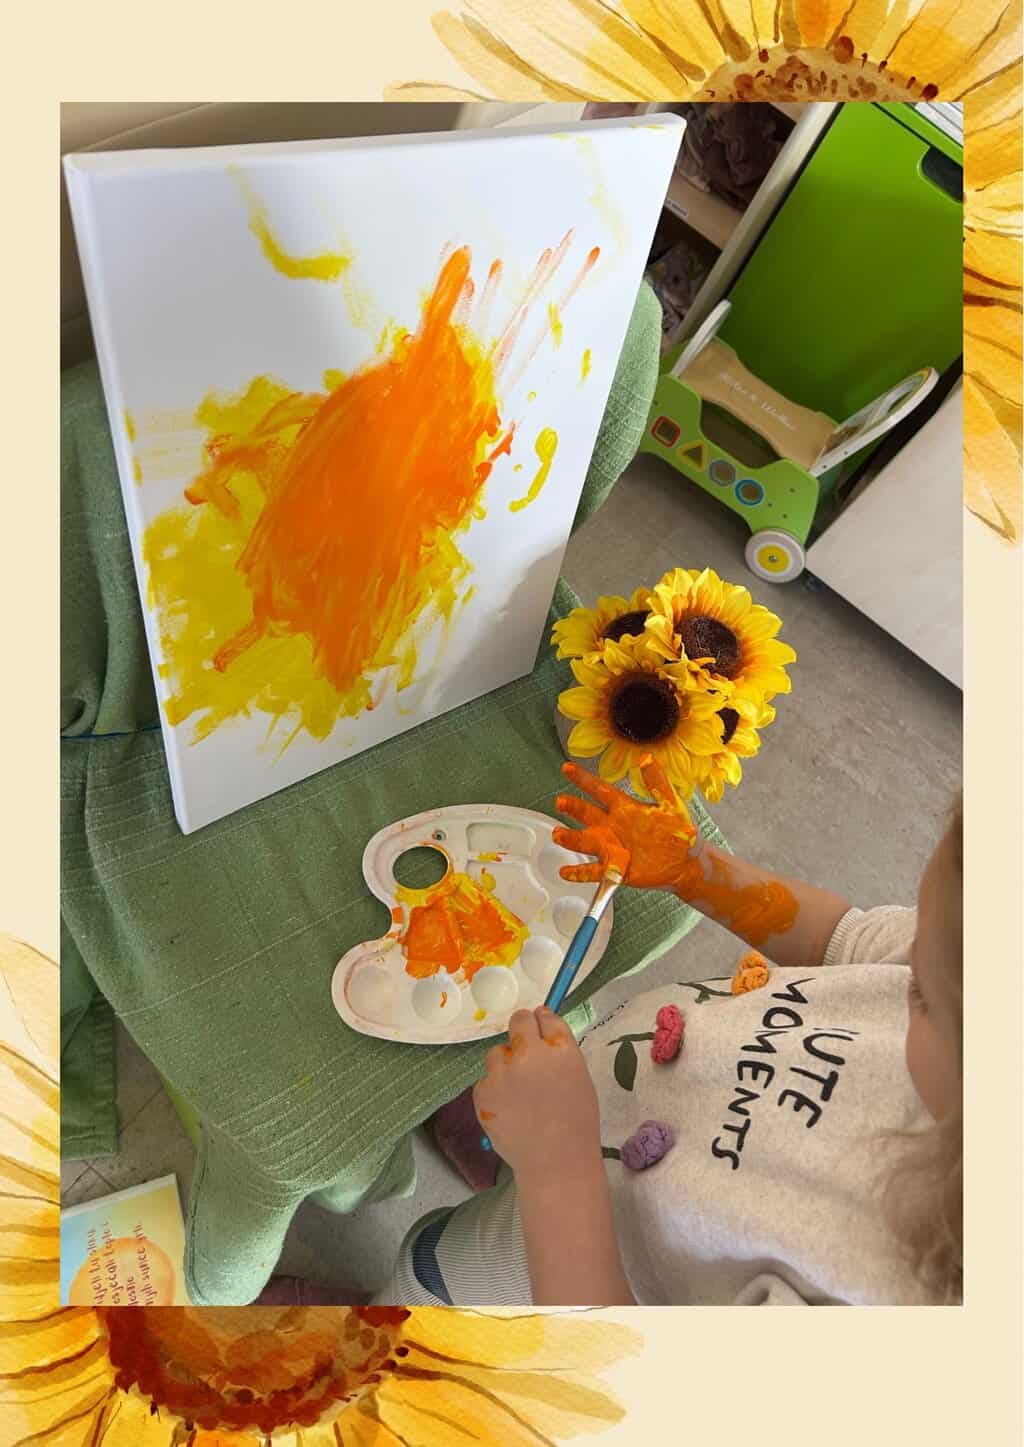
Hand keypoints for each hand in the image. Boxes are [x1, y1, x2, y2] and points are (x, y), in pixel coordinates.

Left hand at [473, 1007, 600, 1177]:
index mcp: (561, 1049)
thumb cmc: (576, 1123)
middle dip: (522, 1029)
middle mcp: (530, 1053)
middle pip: (519, 1020)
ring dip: (505, 1064)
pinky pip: (486, 1080)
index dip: (542, 1021)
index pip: (546, 1017)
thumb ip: (560, 1052)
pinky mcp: (483, 1092)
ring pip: (497, 1053)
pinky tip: (508, 1109)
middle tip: (526, 1049)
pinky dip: (494, 1090)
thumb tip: (543, 1026)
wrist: (555, 1162)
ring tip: (518, 1092)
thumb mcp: (580, 1079)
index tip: (540, 1029)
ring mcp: (502, 1072)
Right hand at [554, 756, 703, 891]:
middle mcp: (614, 826)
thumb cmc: (679, 833)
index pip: (600, 789)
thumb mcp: (670, 804)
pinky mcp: (616, 869)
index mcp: (625, 808)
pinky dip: (580, 872)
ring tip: (559, 835)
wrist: (687, 864)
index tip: (567, 768)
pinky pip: (594, 870)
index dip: (583, 779)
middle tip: (561, 802)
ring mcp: (613, 847)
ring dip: (571, 838)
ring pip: (586, 841)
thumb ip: (657, 781)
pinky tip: (566, 871)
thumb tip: (646, 758)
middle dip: (573, 807)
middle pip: (587, 814)